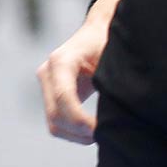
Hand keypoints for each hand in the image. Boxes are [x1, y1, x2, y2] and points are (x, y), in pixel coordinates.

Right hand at [37, 0, 119, 143]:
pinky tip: (92, 131)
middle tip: (105, 136)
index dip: (80, 120)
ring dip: (75, 135)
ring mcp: (46, 82)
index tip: (100, 130)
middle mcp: (48, 71)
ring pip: (53, 122)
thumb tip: (119, 112)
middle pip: (55, 115)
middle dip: (78, 131)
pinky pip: (56, 119)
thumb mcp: (111, 56)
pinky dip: (72, 131)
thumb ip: (111, 80)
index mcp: (62, 60)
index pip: (64, 98)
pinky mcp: (50, 92)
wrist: (97, 29)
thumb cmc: (108, 40)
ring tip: (100, 136)